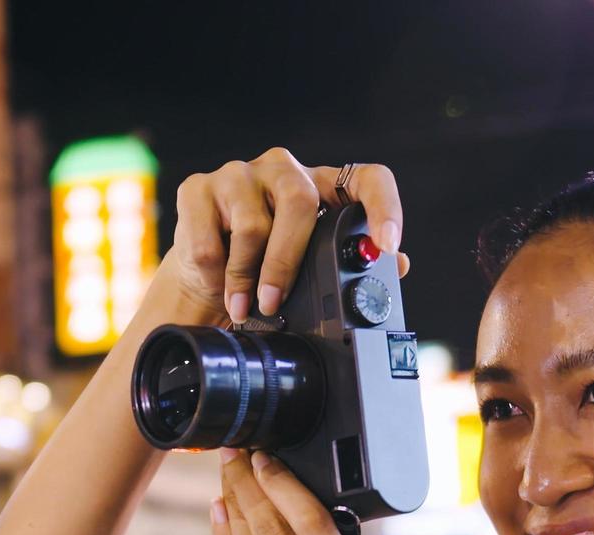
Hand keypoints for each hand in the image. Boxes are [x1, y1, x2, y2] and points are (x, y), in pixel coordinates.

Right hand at [171, 148, 409, 323]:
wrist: (205, 279)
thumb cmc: (263, 271)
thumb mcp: (310, 269)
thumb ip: (347, 264)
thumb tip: (397, 266)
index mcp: (322, 187)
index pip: (367, 178)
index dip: (383, 206)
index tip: (387, 245)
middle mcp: (283, 170)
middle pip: (299, 200)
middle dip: (287, 261)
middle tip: (275, 302)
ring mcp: (239, 174)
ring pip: (252, 224)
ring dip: (246, 277)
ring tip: (244, 305)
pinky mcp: (197, 188)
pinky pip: (210, 237)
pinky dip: (215, 273)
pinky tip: (217, 283)